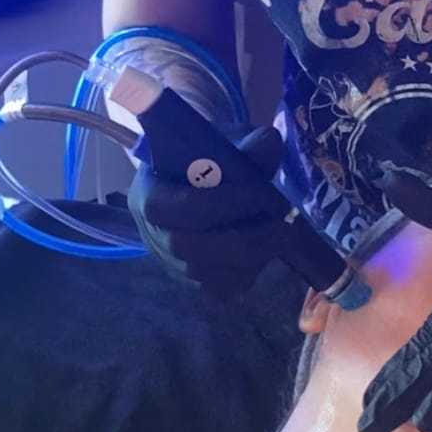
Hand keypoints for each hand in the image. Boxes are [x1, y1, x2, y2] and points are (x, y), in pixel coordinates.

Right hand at [128, 123, 288, 295]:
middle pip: (187, 247)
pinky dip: (247, 273)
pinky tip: (264, 249)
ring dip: (249, 256)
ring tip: (279, 233)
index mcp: (149, 192)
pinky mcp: (191, 280)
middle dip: (241, 237)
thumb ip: (246, 145)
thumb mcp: (224, 144)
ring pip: (203, 272)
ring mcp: (170, 260)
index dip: (223, 203)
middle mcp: (153, 232)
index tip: (262, 193)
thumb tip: (269, 142)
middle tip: (282, 222)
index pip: (178, 206)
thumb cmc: (207, 160)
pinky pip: (218, 289)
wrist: (198, 183)